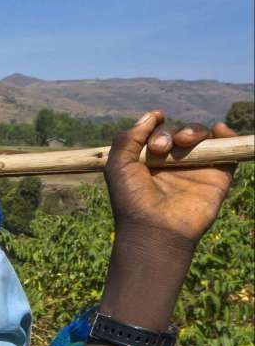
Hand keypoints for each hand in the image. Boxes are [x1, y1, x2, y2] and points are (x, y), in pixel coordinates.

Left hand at [105, 111, 236, 249]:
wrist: (155, 230)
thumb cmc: (132, 200)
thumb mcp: (118, 166)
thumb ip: (129, 138)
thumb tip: (153, 115)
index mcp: (149, 161)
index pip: (157, 133)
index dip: (156, 127)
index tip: (155, 121)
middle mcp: (173, 164)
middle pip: (180, 133)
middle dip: (171, 132)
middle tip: (161, 147)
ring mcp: (196, 169)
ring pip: (202, 138)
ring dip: (194, 131)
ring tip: (183, 141)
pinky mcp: (217, 177)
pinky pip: (226, 151)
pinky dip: (226, 136)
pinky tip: (219, 130)